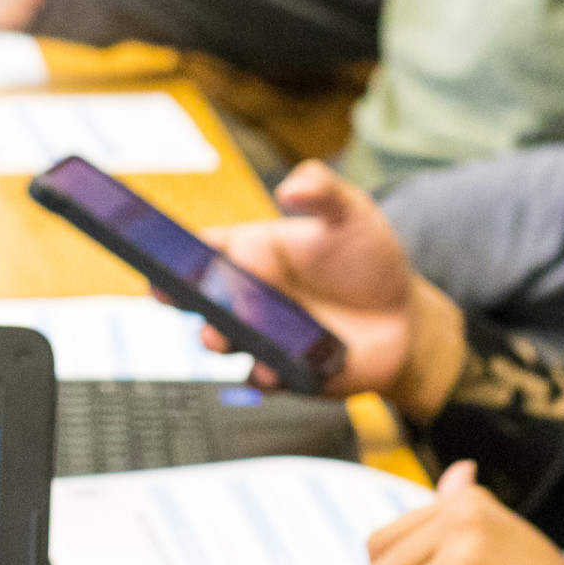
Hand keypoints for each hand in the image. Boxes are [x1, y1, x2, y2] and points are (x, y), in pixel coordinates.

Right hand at [198, 161, 467, 411]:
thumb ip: (324, 191)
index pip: (206, 250)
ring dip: (217, 338)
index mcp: (256, 253)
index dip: (177, 252)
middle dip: (182, 298)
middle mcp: (252, 296)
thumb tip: (292, 186)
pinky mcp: (284, 371)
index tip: (157, 254)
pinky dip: (261, 375)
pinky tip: (270, 369)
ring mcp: (265, 335)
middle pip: (202, 297)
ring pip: (225, 339)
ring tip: (221, 336)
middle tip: (177, 297)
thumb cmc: (371, 262)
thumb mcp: (352, 214)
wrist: (406, 321)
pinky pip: (261, 377)